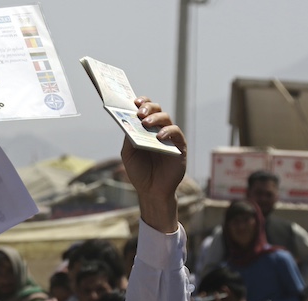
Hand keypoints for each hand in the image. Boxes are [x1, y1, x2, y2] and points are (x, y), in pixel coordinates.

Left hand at [121, 97, 185, 233]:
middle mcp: (158, 129)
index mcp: (145, 129)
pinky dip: (167, 132)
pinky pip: (176, 133)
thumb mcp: (129, 154)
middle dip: (148, 107)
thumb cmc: (139, 172)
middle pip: (156, 109)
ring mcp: (169, 136)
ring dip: (155, 118)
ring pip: (166, 118)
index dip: (141, 102)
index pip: (145, 109)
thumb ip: (128, 138)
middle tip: (139, 111)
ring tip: (145, 123)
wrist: (151, 191)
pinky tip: (159, 137)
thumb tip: (129, 121)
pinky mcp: (179, 146)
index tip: (134, 101)